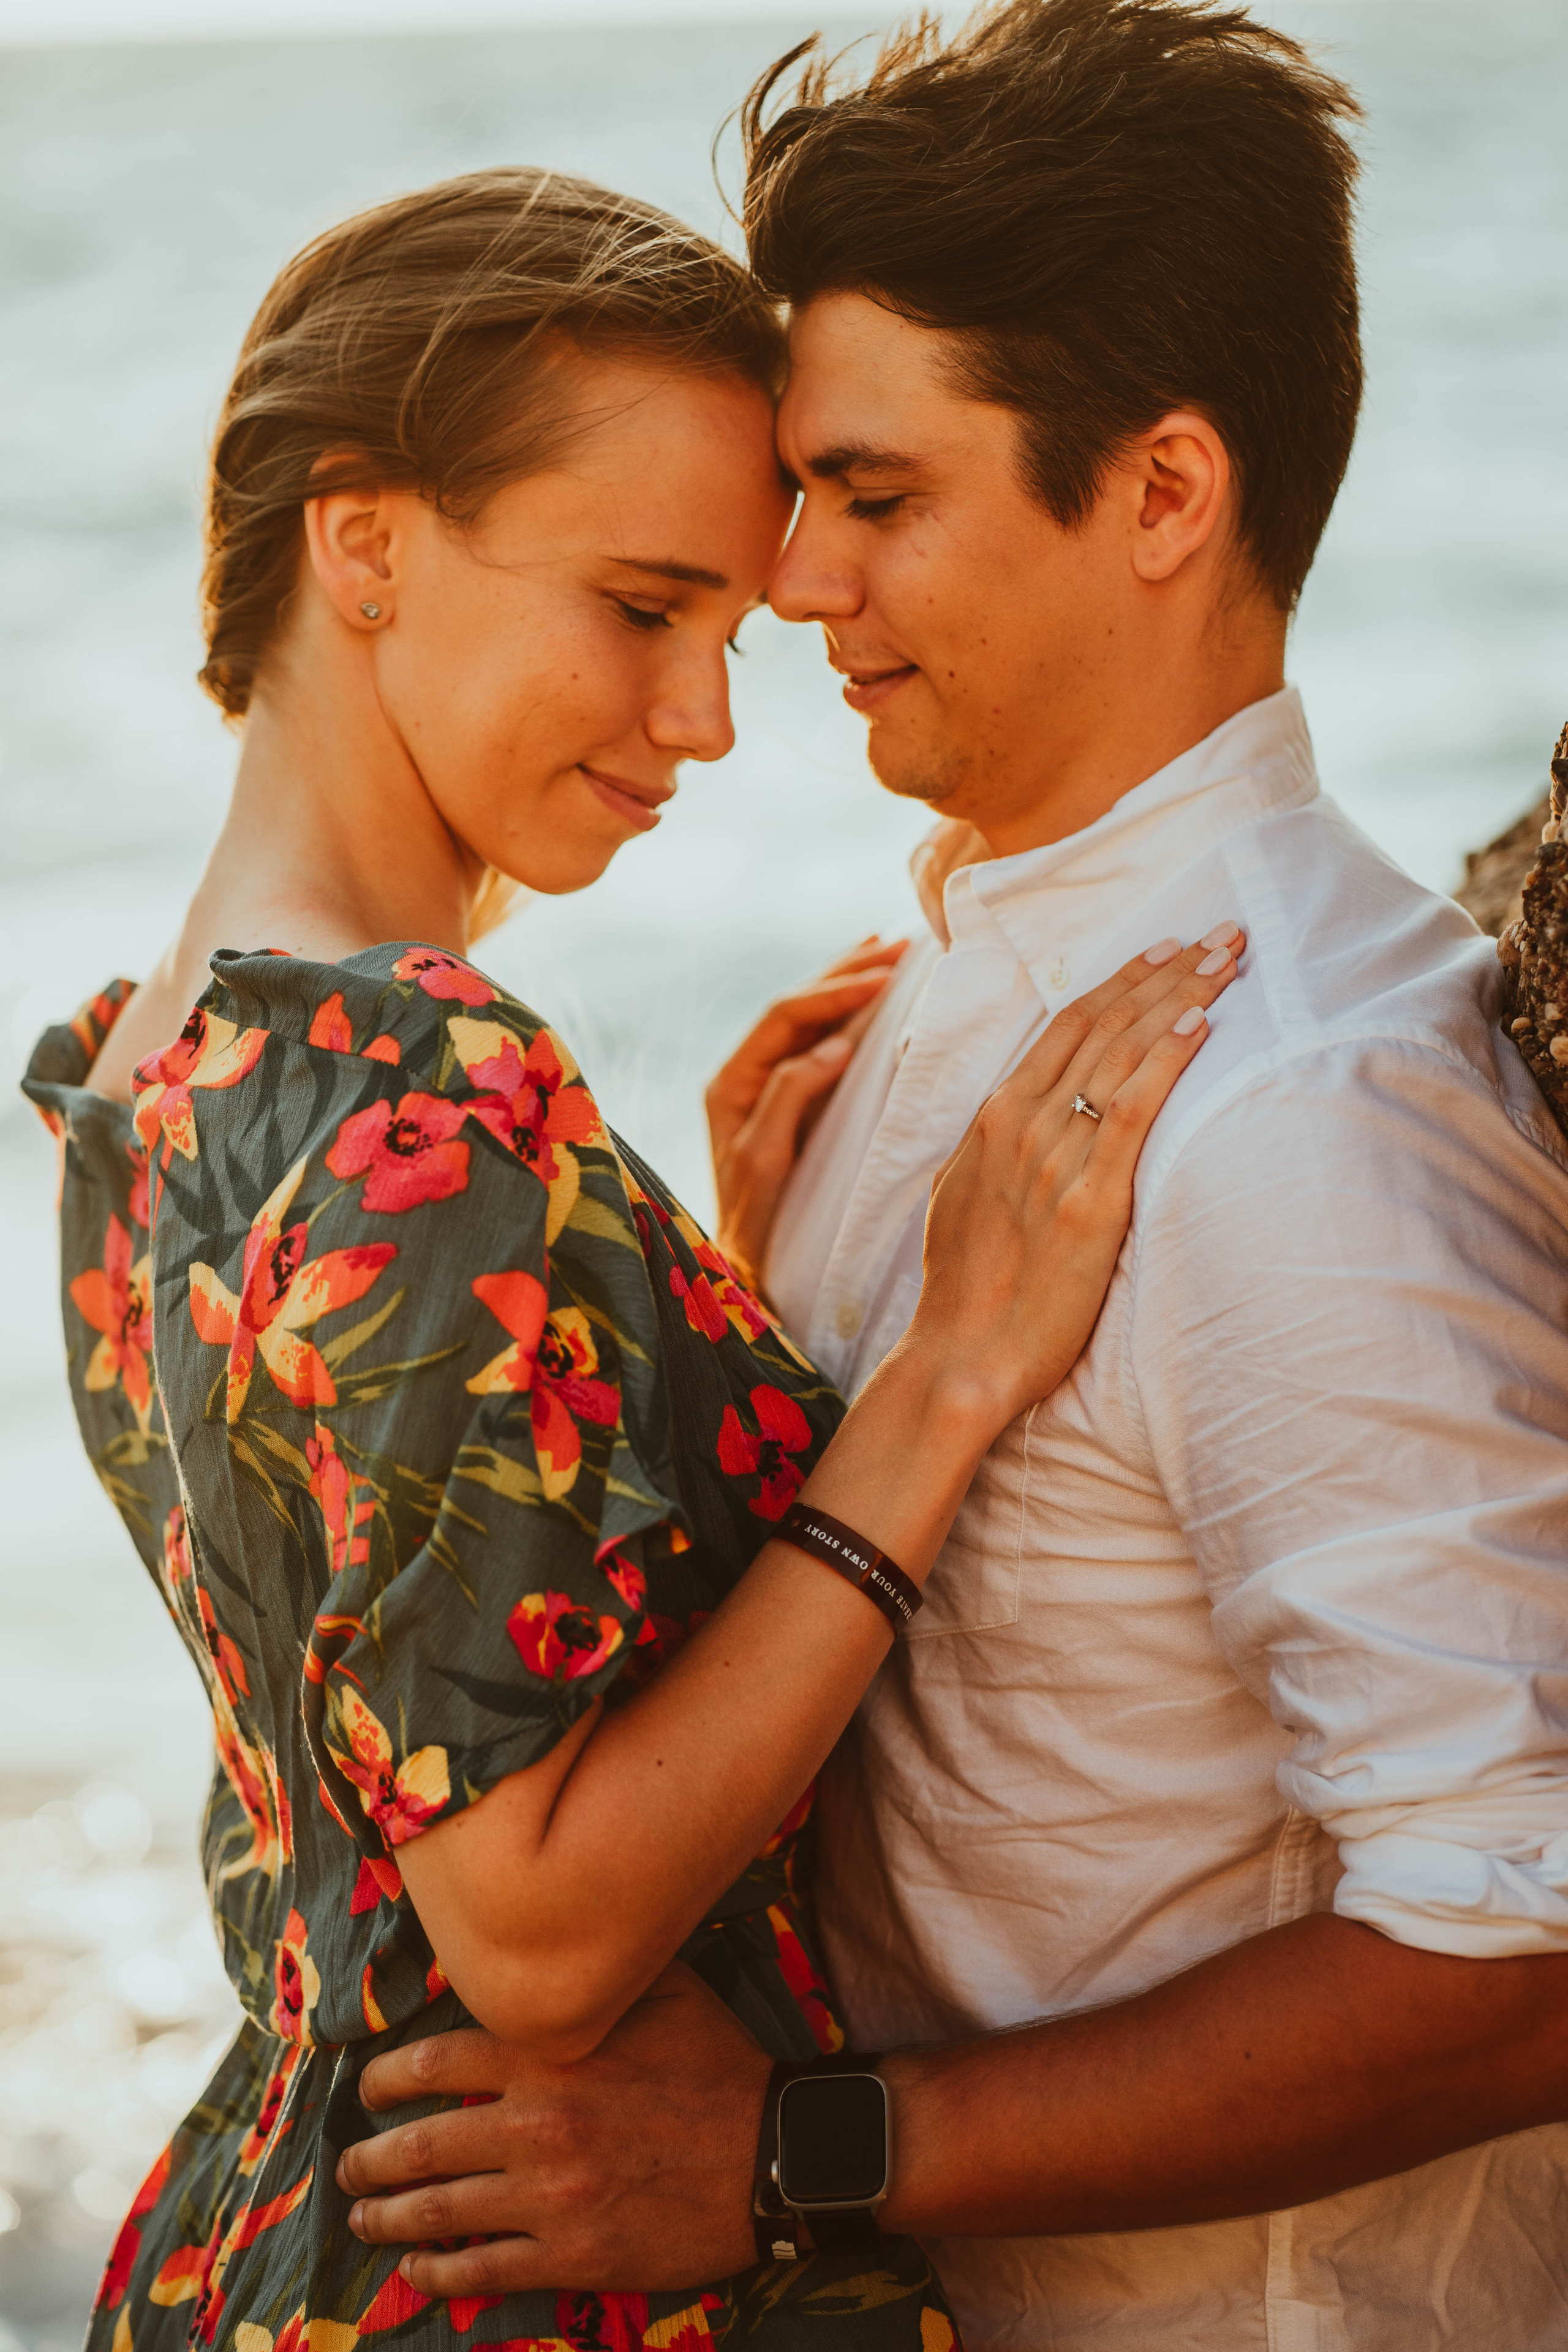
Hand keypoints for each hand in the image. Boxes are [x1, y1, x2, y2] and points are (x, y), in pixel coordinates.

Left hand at [336, 1961, 768, 2294]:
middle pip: (421, 2142)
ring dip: (387, 2216)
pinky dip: (439, 2273)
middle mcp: (538, 2123)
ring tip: (361, 2217)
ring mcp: (551, 2196)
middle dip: (370, 2157)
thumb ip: (597, 1973)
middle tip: (348, 2165)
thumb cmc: (719, 2065)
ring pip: (440, 2209)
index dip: (385, 2078)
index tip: (365, 2090)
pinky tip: (416, 2273)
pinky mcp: (574, 2255)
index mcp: (551, 2054)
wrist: (776, 2154)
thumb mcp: (664, 1989)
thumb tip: (550, 1946)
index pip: (436, 2061)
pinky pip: (484, 2269)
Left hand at [707, 936, 907, 1278]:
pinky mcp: (789, 1101)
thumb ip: (791, 1096)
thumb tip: (834, 1044)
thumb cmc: (754, 1219)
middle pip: (797, 1006)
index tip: (882, 975)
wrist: (749, 1266)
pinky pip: (819, 1043)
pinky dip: (847, 1015)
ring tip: (887, 953)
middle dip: (846, 973)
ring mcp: (766, 1085)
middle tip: (897, 946)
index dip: (833, 990)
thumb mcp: (766, 1157)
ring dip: (848, 983)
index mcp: (731, 1081)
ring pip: (809, 1019)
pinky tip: (870, 997)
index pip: (784, 1016)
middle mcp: (744, 1074)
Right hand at [905, 928, 1244, 1433]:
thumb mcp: (966, 1193)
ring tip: (1227, 958)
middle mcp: (1022, 1123)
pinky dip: (1166, 1060)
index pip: (1067, 1024)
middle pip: (1104, 1024)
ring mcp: (1054, 1158)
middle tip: (1219, 932)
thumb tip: (1019, 1117)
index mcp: (994, 1117)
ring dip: (1180, 996)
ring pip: (1123, 1053)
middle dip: (1167, 970)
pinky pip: (1132, 1112)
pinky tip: (1200, 1022)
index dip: (1122, 980)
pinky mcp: (1089, 1200)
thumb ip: (996, 1146)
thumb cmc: (966, 1286)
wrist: (961, 1354)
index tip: (1167, 948)